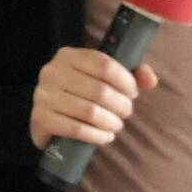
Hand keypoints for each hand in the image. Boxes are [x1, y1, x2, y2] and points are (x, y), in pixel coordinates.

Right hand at [29, 47, 157, 150]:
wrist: (48, 116)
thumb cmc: (80, 93)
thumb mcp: (101, 77)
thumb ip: (130, 74)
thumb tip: (150, 80)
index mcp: (68, 55)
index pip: (105, 64)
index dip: (125, 80)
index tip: (133, 92)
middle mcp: (52, 72)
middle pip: (100, 90)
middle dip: (121, 105)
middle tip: (126, 112)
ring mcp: (43, 95)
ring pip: (90, 111)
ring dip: (111, 121)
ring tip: (117, 125)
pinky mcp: (41, 118)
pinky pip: (77, 129)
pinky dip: (97, 135)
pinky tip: (106, 136)